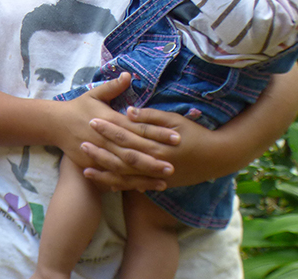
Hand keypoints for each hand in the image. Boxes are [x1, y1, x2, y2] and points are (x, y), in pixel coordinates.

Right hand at [58, 75, 175, 180]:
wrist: (55, 125)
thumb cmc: (78, 108)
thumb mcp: (94, 94)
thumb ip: (113, 86)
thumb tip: (129, 74)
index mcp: (109, 120)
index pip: (138, 127)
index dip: (157, 132)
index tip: (176, 137)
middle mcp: (105, 138)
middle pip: (134, 149)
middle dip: (155, 157)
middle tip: (176, 163)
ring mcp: (99, 153)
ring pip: (126, 166)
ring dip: (145, 172)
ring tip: (165, 177)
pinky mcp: (93, 164)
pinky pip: (114, 175)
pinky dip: (129, 182)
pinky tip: (145, 186)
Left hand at [81, 105, 201, 190]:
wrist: (216, 158)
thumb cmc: (195, 134)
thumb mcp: (174, 120)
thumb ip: (150, 117)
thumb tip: (127, 111)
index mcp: (157, 145)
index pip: (128, 136)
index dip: (109, 129)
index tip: (92, 120)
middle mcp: (155, 163)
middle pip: (122, 157)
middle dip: (101, 151)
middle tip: (81, 143)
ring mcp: (156, 176)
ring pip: (125, 177)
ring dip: (105, 172)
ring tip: (85, 167)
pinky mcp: (159, 184)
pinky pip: (134, 186)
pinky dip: (119, 185)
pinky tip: (104, 182)